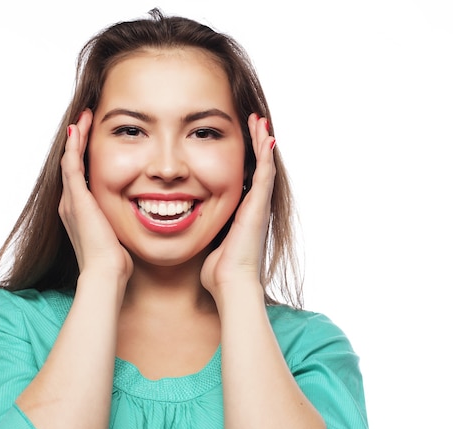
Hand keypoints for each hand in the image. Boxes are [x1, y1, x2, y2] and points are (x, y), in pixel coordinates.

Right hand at [59, 109, 132, 281]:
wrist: (105, 274)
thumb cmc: (114, 261)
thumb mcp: (116, 235)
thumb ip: (119, 222)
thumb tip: (136, 217)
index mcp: (79, 212)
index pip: (79, 176)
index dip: (84, 156)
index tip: (93, 139)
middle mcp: (70, 204)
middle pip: (71, 164)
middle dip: (78, 142)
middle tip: (85, 121)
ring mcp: (71, 201)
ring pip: (69, 160)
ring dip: (76, 138)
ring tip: (82, 118)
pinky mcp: (76, 199)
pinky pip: (72, 165)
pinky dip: (74, 146)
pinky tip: (78, 129)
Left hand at [200, 113, 275, 297]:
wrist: (230, 283)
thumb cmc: (217, 269)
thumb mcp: (207, 240)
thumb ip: (202, 227)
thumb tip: (186, 221)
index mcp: (240, 212)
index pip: (243, 177)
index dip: (243, 157)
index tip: (235, 138)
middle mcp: (252, 206)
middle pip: (257, 167)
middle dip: (254, 143)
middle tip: (252, 121)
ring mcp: (258, 206)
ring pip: (264, 166)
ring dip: (262, 142)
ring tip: (259, 121)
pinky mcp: (259, 207)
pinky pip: (265, 175)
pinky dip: (266, 155)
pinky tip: (267, 137)